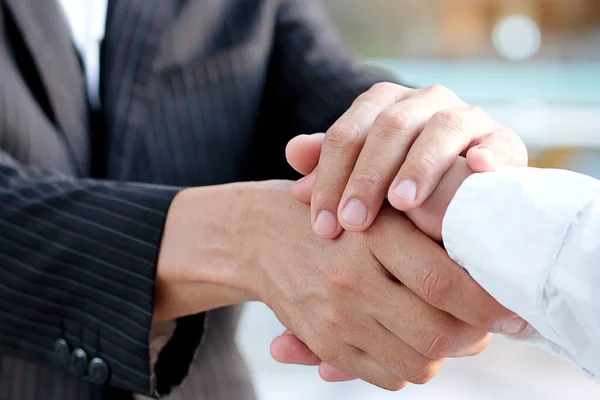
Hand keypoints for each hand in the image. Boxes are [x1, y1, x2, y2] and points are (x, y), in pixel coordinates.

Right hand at [241, 182, 522, 388]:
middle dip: (474, 336)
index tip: (513, 310)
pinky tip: (409, 340)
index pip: (443, 280)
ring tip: (447, 330)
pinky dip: (411, 366)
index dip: (487, 302)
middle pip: (438, 332)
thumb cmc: (333, 214)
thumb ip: (427, 232)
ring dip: (444, 353)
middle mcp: (351, 280)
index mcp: (371, 235)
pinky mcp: (325, 343)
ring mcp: (335, 317)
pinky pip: (388, 376)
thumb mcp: (378, 209)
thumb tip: (485, 273)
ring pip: (419, 361)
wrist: (260, 236)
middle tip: (486, 325)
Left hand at [300, 82, 526, 237]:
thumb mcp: (359, 175)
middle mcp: (423, 102)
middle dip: (367, 176)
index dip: (330, 177)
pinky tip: (478, 170)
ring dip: (420, 164)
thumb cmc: (398, 183)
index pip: (347, 133)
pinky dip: (490, 152)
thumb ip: (328, 165)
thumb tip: (293, 155)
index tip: (323, 225)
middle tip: (353, 222)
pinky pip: (499, 140)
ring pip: (441, 128)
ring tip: (401, 203)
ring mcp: (465, 116)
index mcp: (383, 105)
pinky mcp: (502, 139)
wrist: (459, 184)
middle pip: (389, 127)